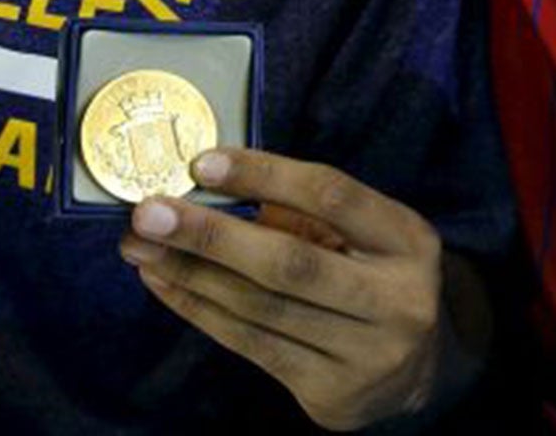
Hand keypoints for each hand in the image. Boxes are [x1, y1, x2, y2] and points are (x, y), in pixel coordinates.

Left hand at [120, 148, 446, 429]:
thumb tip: (216, 187)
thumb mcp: (370, 237)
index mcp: (408, 241)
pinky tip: (166, 284)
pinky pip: (250, 345)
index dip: (266, 176)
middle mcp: (395, 297)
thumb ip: (310, 214)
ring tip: (140, 247)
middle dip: (211, 235)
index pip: (334, 197)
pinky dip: (199, 311)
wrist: (415, 374)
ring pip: (260, 308)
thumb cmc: (376, 281)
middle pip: (290, 262)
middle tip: (149, 213)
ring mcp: (364, 351)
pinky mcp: (329, 392)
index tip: (204, 163)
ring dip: (190, 274)